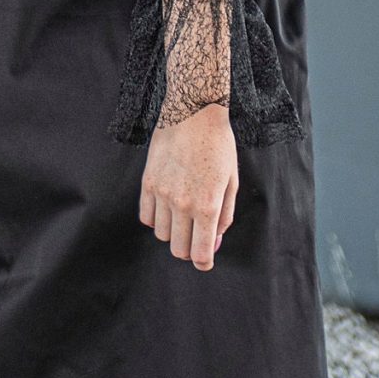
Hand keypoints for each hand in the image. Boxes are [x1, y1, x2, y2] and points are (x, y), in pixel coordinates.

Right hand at [140, 103, 237, 270]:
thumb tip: (215, 241)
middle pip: (179, 249)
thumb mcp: (231, 182)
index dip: (204, 262)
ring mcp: (162, 194)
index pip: (201, 253)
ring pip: (162, 235)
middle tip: (196, 237)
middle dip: (189, 249)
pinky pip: (146, 216)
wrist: (193, 114)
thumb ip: (224, 216)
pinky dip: (156, 218)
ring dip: (173, 231)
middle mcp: (182, 204)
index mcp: (207, 206)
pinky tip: (167, 206)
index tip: (205, 261)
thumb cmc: (218, 146)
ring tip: (183, 215)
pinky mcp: (148, 183)